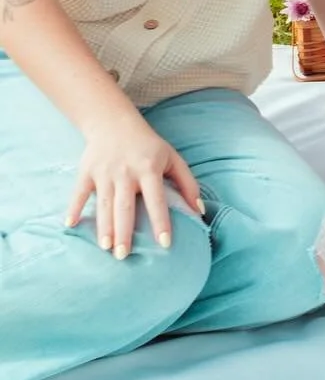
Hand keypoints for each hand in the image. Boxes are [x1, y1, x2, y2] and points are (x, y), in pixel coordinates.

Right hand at [65, 112, 202, 261]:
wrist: (114, 122)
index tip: (165, 244)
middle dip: (124, 232)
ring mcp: (104, 172)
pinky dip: (74, 208)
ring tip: (105, 248)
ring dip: (103, 227)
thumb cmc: (148, 146)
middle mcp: (126, 172)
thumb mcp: (172, 158)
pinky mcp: (86, 171)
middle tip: (124, 256)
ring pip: (104, 204)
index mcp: (149, 169)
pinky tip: (70, 225)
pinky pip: (79, 192)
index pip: (157, 199)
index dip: (161, 222)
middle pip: (125, 206)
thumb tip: (199, 211)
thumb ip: (188, 184)